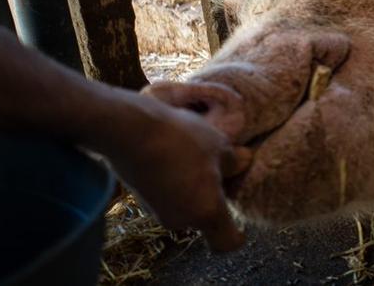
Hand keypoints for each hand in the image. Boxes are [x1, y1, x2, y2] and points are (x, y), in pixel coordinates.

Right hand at [102, 93, 251, 251]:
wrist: (129, 130)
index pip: (226, 243)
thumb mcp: (220, 146)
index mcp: (207, 212)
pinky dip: (173, 179)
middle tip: (217, 165)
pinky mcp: (140, 198)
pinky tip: (171, 153)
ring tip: (191, 152)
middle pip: (206, 216)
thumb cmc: (183, 140)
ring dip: (192, 184)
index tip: (240, 228)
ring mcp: (157, 211)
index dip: (236, 237)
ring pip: (185, 203)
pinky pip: (168, 193)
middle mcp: (181, 220)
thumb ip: (235, 163)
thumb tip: (243, 164)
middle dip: (213, 195)